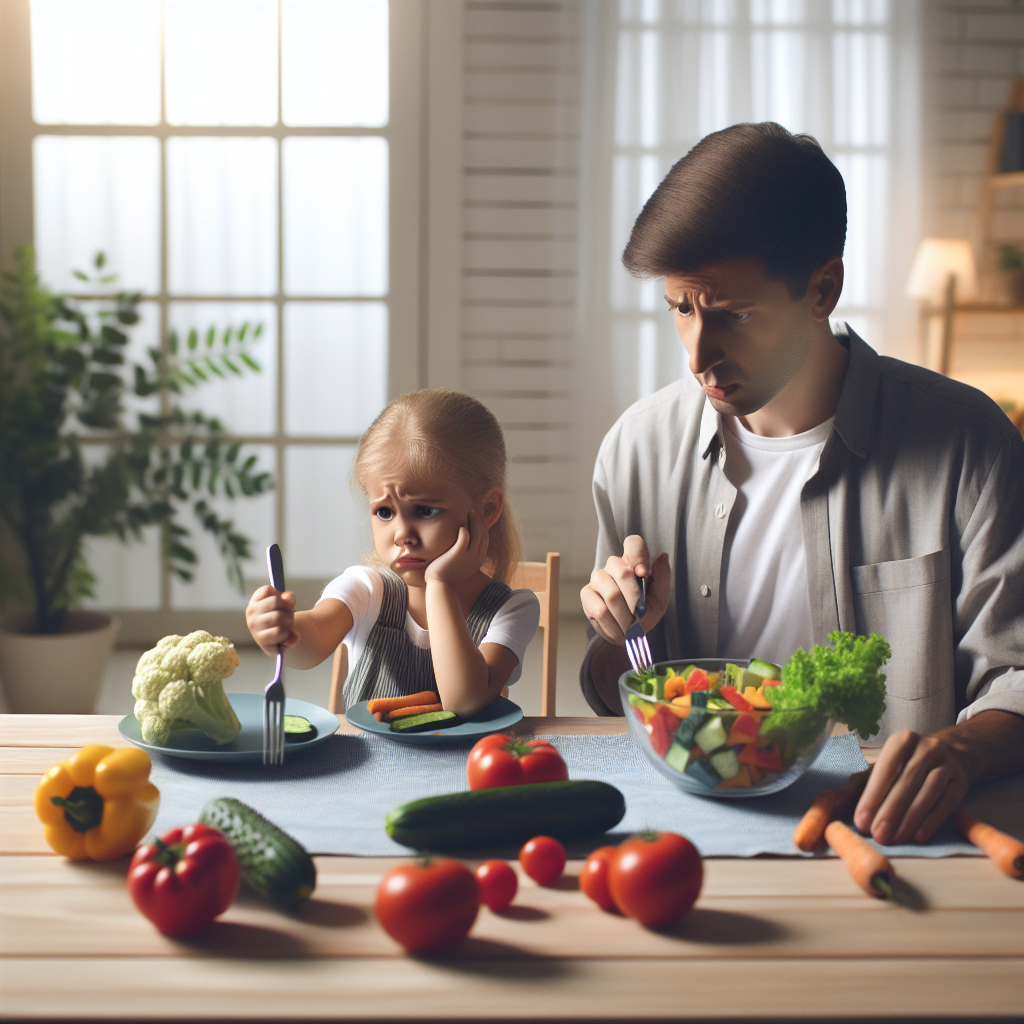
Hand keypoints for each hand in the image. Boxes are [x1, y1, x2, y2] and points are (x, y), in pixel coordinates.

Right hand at [245, 585, 299, 655]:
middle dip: (288, 608)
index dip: (280, 595)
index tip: (283, 603)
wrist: (280, 641)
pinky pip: (278, 631)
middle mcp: (251, 611)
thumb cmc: (282, 618)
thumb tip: (288, 597)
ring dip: (289, 621)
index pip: (267, 589)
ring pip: (278, 616)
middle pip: (275, 601)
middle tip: (289, 615)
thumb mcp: (287, 606)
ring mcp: (254, 625)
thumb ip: (289, 598)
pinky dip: (286, 633)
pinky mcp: (260, 639)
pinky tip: (285, 635)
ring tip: (288, 625)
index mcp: (255, 601)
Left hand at [424, 507, 489, 585]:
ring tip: (470, 511)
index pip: (485, 538)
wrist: (440, 585)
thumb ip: (465, 553)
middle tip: (473, 509)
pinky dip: (465, 530)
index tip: (477, 517)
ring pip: (476, 533)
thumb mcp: (461, 563)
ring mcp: (469, 555)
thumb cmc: (447, 573)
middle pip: (482, 533)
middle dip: (479, 520)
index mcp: (480, 558)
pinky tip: (461, 525)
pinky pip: (464, 538)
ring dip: (474, 520)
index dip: (482, 525)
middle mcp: (478, 556)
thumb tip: (464, 542)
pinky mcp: (458, 554)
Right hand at [580, 535, 670, 645]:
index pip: (633, 543)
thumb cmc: (644, 611)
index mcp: (633, 561)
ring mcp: (597, 578)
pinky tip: (618, 631)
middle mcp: (613, 565)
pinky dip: (612, 624)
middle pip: (623, 573)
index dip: (638, 556)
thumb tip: (662, 556)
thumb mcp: (659, 597)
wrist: (628, 633)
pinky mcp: (586, 594)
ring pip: (612, 594)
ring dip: (625, 617)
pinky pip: (599, 609)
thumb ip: (662, 577)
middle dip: (635, 600)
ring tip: (630, 629)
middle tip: (640, 616)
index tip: (644, 574)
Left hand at [853, 729, 968, 844]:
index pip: (886, 768)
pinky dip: (933, 820)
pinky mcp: (961, 782)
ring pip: (929, 791)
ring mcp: (947, 764)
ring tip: (895, 838)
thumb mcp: (877, 773)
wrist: (945, 760)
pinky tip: (918, 836)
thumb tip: (833, 804)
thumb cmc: (903, 769)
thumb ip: (854, 788)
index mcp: (901, 741)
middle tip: (878, 835)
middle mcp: (927, 747)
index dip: (872, 796)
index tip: (861, 822)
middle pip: (907, 781)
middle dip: (890, 811)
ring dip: (911, 817)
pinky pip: (948, 802)